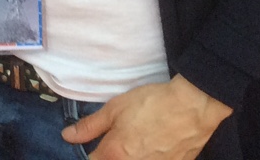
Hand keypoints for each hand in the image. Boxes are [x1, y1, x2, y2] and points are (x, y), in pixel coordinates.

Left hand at [60, 75, 231, 159]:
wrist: (192, 108)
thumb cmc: (152, 104)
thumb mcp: (115, 109)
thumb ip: (90, 126)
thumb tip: (67, 136)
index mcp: (114, 154)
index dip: (91, 154)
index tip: (95, 145)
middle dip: (110, 156)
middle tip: (121, 139)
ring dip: (130, 157)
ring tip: (139, 141)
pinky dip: (148, 158)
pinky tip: (153, 146)